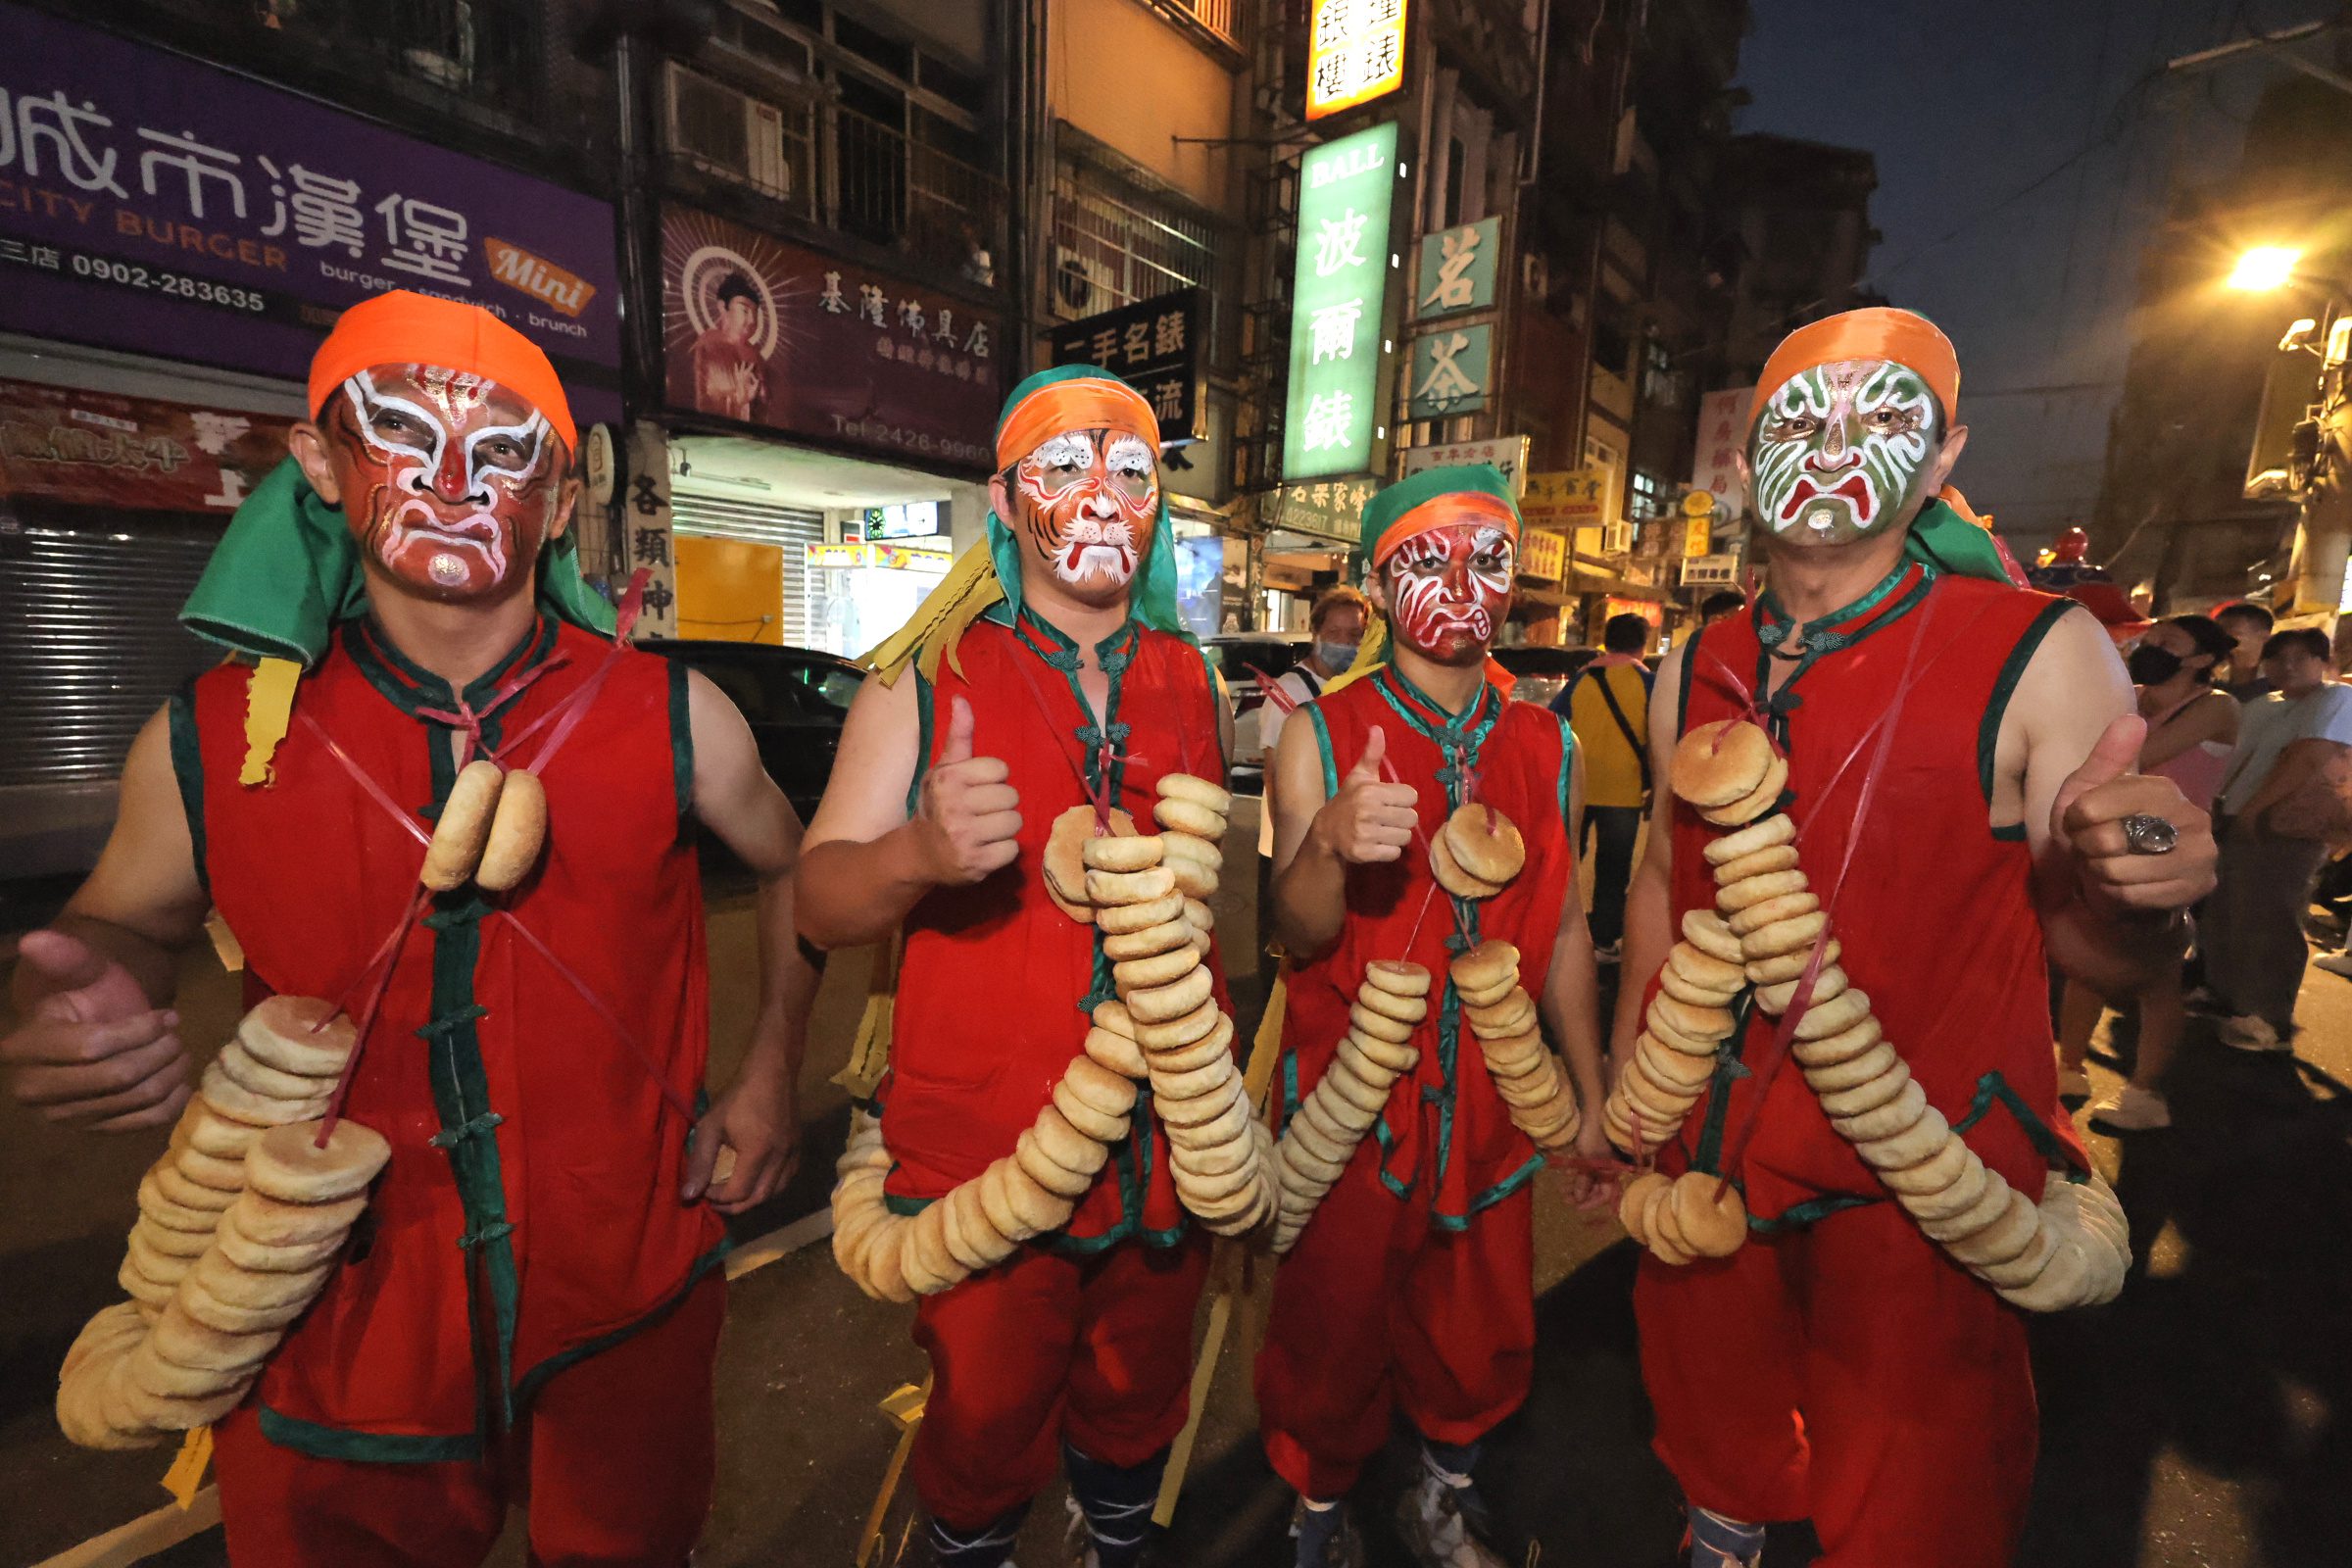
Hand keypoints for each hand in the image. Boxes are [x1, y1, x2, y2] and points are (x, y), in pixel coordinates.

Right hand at [2, 929, 187, 1129]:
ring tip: (180, 1050)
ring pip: (131, 1100)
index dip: (138, 1032)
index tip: (167, 1016)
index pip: (91, 1048)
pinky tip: (180, 1080)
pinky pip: (139, 1125)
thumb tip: (33, 939)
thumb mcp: (85, 969)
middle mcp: (32, 1090)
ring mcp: (61, 1116)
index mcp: (24, 1046)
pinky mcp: (91, 1131)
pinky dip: (169, 1103)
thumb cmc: (91, 994)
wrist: (96, 1026)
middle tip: (177, 1034)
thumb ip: (66, 956)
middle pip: (115, 1078)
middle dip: (158, 1053)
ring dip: (169, 1074)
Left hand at [681, 1060, 799, 1213]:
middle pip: (758, 1199)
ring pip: (776, 1192)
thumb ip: (700, 1161)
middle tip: (716, 1201)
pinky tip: (757, 1180)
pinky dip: (770, 1187)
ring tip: (735, 1194)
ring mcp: (792, 1153)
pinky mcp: (799, 1147)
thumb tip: (688, 1193)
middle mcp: (779, 1158)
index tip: (704, 1189)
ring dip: (753, 1199)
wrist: (773, 1071)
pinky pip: (787, 1178)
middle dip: (734, 1205)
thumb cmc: (738, 1096)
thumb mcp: (711, 1125)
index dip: (718, 1198)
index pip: (738, 1192)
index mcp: (757, 1153)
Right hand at [912, 696, 1021, 884]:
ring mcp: (965, 838)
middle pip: (1011, 796)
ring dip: (1004, 828)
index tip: (976, 789)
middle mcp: (954, 807)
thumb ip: (959, 736)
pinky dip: (1002, 850)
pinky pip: (1012, 849)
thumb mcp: (944, 769)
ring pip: (1015, 822)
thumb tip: (961, 699)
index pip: (1000, 769)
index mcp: (948, 779)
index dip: (993, 779)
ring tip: (984, 830)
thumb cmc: (938, 805)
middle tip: (980, 812)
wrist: (919, 854)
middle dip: (1000, 804)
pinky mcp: (976, 864)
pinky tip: (985, 848)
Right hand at [1312, 726, 1419, 863]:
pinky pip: (1394, 853)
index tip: (1388, 802)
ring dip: (1396, 836)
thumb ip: (1372, 754)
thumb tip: (1378, 728)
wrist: (1326, 832)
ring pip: (1405, 837)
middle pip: (1411, 818)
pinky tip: (1376, 843)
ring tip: (1382, 831)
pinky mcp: (1364, 853)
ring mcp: (1365, 834)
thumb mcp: (1359, 776)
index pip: (1411, 796)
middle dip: (1401, 819)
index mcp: (1370, 791)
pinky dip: (1388, 851)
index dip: (1402, 800)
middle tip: (1386, 818)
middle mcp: (1367, 812)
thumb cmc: (1348, 801)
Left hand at [1557, 1113, 1620, 1210]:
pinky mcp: (1593, 1154)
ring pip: (1590, 1180)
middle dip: (1581, 1195)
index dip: (1590, 1203)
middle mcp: (1609, 1169)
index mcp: (1612, 1173)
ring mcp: (1601, 1162)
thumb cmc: (1593, 1136)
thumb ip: (1584, 1180)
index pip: (1605, 1196)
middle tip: (1564, 1197)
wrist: (1593, 1112)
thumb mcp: (1587, 1160)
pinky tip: (1566, 1174)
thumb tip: (1579, 1199)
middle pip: (1597, 1189)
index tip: (1575, 1206)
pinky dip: (1577, 1174)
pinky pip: (1586, 1170)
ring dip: (1577, 1185)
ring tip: (1562, 1188)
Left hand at [2053, 715, 2217, 913]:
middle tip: (2094, 849)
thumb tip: (2132, 719)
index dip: (2075, 820)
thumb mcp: (2088, 790)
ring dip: (2100, 874)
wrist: (2118, 881)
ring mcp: (2200, 855)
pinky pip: (2133, 895)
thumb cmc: (2098, 831)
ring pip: (2118, 871)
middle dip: (2087, 849)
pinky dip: (2115, 894)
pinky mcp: (2198, 888)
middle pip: (2108, 839)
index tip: (2078, 823)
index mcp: (2163, 788)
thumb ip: (2106, 759)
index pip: (2094, 806)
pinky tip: (2123, 886)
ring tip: (2107, 866)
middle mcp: (2192, 818)